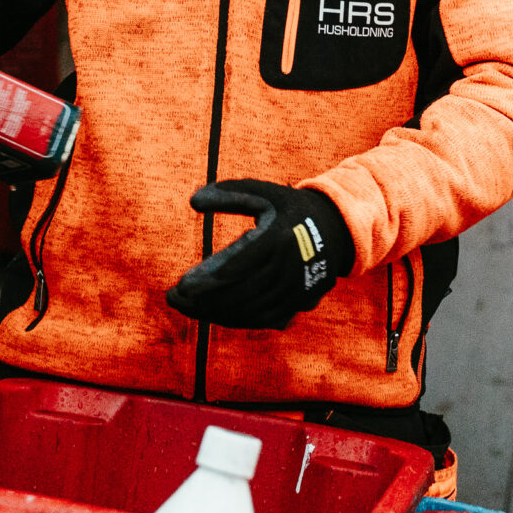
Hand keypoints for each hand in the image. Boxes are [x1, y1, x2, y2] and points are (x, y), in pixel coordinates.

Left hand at [167, 180, 351, 329]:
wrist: (338, 229)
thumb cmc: (291, 208)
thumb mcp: (264, 193)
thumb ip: (228, 194)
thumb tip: (193, 201)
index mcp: (278, 239)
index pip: (235, 268)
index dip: (205, 282)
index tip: (179, 287)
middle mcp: (288, 268)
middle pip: (239, 294)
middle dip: (203, 302)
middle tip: (174, 300)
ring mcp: (295, 289)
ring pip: (249, 311)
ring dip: (215, 313)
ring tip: (188, 308)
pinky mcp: (298, 303)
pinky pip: (263, 318)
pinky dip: (237, 319)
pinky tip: (214, 313)